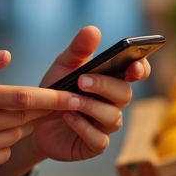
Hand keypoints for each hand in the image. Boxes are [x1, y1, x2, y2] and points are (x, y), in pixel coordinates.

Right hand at [0, 48, 84, 175]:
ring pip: (17, 134)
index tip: (75, 96)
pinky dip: (6, 141)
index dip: (53, 98)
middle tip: (56, 102)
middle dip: (44, 110)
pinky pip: (5, 152)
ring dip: (20, 124)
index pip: (23, 97)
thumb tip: (6, 56)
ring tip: (2, 113)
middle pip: (26, 117)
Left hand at [28, 27, 150, 162]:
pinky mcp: (94, 145)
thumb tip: (93, 30)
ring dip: (91, 106)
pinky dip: (83, 127)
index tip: (135, 65)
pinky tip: (68, 117)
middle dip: (105, 86)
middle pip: (125, 94)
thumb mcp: (63, 66)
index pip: (137, 73)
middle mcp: (113, 103)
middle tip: (82, 80)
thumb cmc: (55, 90)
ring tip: (70, 100)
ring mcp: (105, 125)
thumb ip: (78, 49)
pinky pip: (99, 139)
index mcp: (111, 80)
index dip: (141, 69)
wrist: (34, 121)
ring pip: (113, 117)